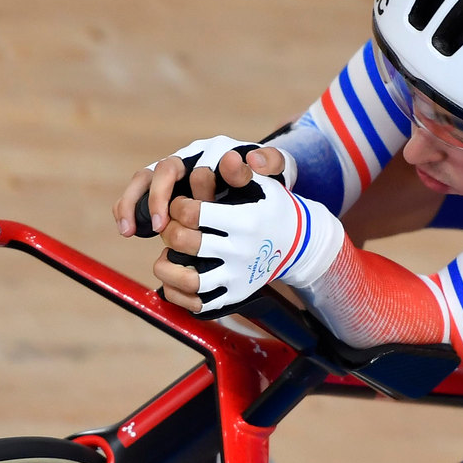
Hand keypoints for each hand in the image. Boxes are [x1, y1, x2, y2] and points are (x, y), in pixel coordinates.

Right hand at [113, 138, 289, 237]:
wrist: (262, 185)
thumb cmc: (268, 180)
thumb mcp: (277, 171)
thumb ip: (272, 162)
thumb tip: (253, 159)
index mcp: (214, 152)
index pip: (191, 166)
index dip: (183, 188)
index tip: (186, 211)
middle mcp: (190, 158)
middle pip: (161, 171)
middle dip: (154, 199)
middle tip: (157, 227)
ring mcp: (175, 173)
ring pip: (143, 180)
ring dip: (131, 203)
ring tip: (127, 230)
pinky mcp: (165, 188)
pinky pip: (139, 194)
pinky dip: (129, 210)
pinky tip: (127, 230)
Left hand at [155, 155, 342, 313]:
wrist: (298, 243)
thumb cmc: (272, 208)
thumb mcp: (263, 185)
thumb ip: (241, 172)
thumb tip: (227, 158)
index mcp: (244, 221)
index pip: (193, 213)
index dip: (177, 206)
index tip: (179, 204)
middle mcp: (241, 252)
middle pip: (187, 243)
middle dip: (169, 231)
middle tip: (170, 227)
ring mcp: (238, 277)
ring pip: (190, 280)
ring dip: (167, 267)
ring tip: (165, 256)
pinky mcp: (236, 296)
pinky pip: (199, 304)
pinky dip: (178, 295)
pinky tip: (173, 280)